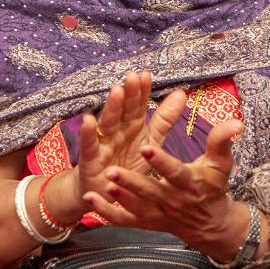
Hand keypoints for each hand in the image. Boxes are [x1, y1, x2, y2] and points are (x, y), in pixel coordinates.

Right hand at [74, 70, 186, 210]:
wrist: (105, 193)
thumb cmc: (127, 164)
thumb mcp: (150, 142)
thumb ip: (164, 119)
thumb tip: (181, 93)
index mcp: (132, 126)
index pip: (138, 105)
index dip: (142, 91)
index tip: (147, 74)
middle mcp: (117, 130)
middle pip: (123, 110)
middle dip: (128, 94)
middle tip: (133, 76)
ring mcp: (103, 143)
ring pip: (107, 123)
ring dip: (112, 108)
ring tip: (117, 91)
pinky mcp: (90, 160)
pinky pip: (89, 146)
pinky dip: (88, 134)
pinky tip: (88, 120)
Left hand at [83, 113, 244, 259]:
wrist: (210, 224)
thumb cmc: (213, 186)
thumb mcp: (220, 164)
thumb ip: (222, 142)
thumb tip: (236, 122)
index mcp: (190, 183)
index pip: (174, 172)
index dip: (160, 162)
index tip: (146, 147)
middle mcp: (172, 200)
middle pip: (150, 191)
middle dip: (132, 182)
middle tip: (113, 170)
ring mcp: (158, 214)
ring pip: (136, 207)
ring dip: (119, 197)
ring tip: (103, 183)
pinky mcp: (146, 223)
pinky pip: (125, 221)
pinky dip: (107, 213)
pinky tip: (91, 200)